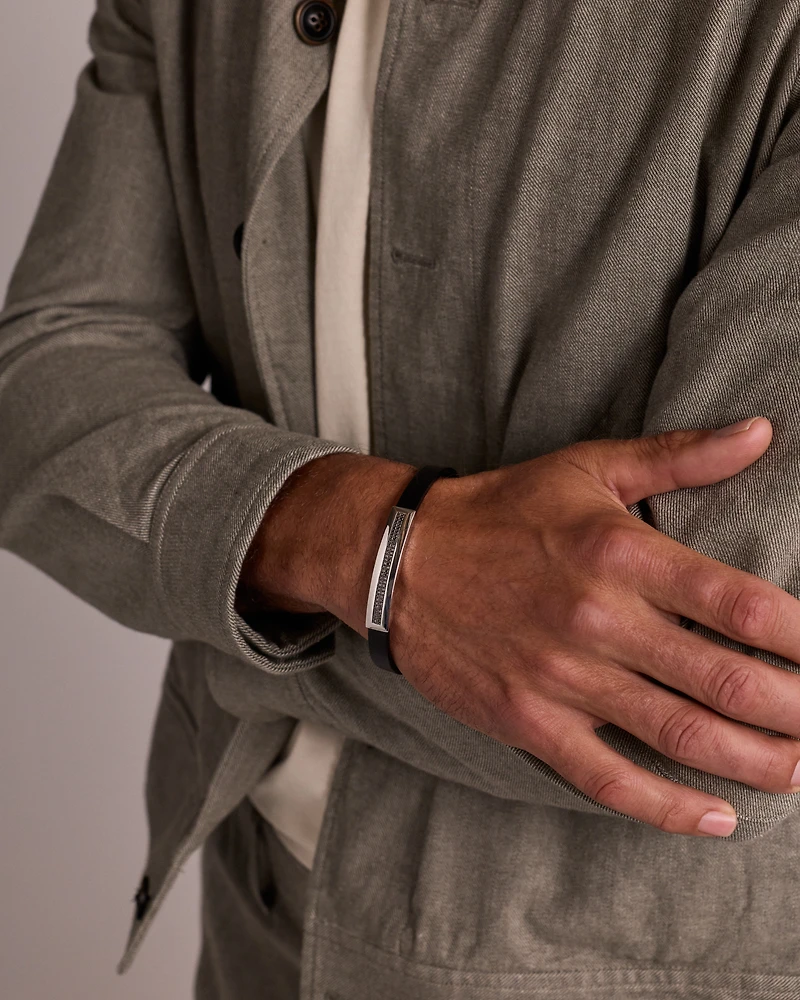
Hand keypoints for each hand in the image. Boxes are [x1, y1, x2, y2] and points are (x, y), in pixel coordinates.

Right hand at [383, 417, 799, 837]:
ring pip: (680, 736)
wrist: (400, 559)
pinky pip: (609, 779)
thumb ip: (679, 456)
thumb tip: (761, 431)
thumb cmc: (501, 510)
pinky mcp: (529, 721)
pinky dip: (668, 808)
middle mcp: (598, 619)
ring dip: (757, 763)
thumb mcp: (587, 467)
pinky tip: (716, 819)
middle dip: (798, 712)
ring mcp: (562, 678)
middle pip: (727, 682)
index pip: (741, 604)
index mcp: (621, 551)